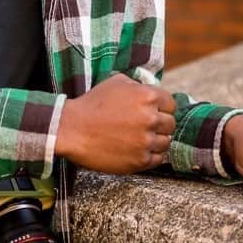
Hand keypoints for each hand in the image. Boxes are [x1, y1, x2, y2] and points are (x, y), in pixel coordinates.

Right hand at [56, 74, 175, 173]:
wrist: (72, 129)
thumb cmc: (92, 104)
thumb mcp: (115, 82)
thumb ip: (137, 85)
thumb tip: (150, 89)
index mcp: (147, 96)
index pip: (171, 104)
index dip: (162, 108)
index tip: (154, 112)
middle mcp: (150, 118)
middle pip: (170, 124)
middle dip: (160, 124)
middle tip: (144, 126)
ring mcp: (146, 141)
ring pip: (166, 142)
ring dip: (156, 140)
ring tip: (139, 139)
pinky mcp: (140, 160)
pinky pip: (158, 158)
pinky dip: (151, 155)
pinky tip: (138, 150)